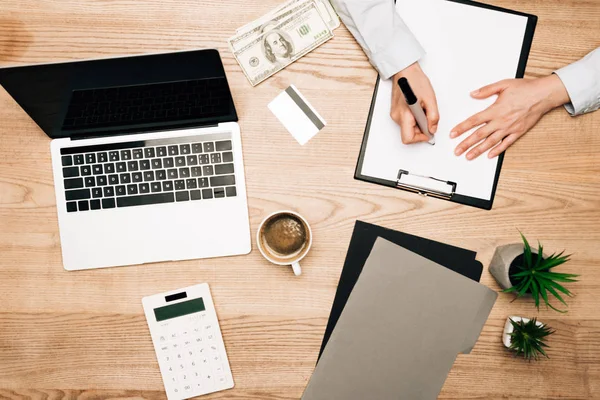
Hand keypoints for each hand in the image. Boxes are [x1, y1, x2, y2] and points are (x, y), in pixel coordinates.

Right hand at [391, 62, 439, 143]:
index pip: (408, 138)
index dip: (420, 138)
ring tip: (423, 109)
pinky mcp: (395, 111)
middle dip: (421, 129)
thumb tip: (432, 129)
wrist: (405, 71)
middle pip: (408, 134)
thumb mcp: (430, 99)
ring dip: (418, 123)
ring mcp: (394, 114)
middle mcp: (396, 116)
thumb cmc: (415, 81)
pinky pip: (406, 121)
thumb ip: (433, 117)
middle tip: (428, 117)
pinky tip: (418, 108)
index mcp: (405, 115)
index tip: (429, 132)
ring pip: (408, 128)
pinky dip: (414, 118)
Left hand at [451, 74, 569, 159]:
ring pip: (491, 142)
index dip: (462, 128)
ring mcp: (510, 128)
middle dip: (466, 144)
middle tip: (456, 151)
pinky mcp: (518, 132)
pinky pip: (506, 143)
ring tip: (468, 156)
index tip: (453, 134)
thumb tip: (472, 94)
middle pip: (479, 135)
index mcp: (495, 110)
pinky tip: (490, 155)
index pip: (474, 121)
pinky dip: (497, 150)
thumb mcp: (503, 84)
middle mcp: (501, 121)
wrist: (544, 94)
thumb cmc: (525, 88)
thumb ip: (486, 90)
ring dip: (478, 150)